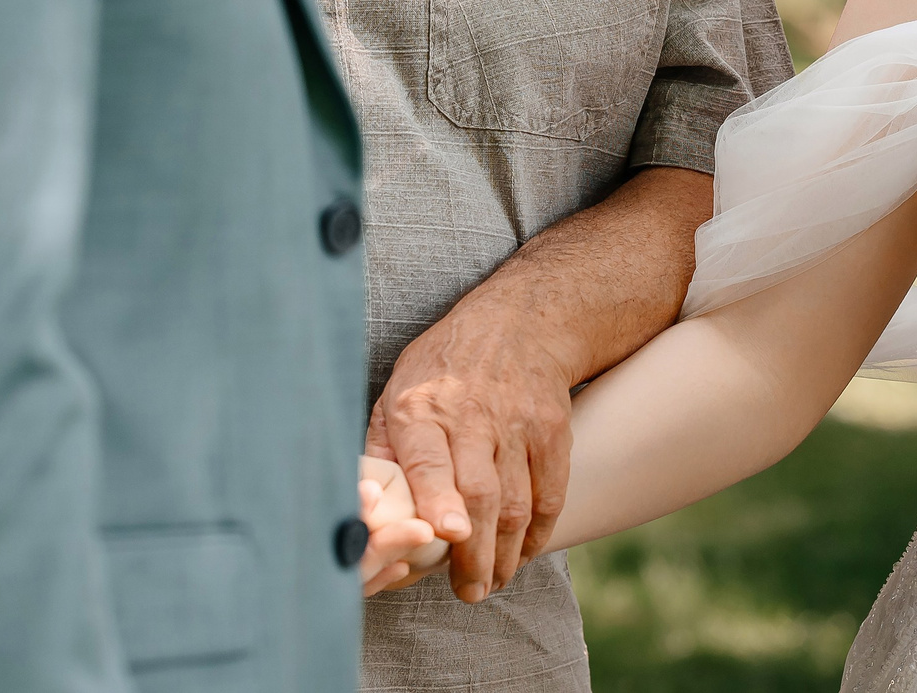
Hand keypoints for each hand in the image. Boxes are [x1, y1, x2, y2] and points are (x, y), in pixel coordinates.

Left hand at [368, 314, 577, 604]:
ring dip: (506, 554)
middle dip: (476, 553)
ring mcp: (517, 423)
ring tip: (491, 583)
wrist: (517, 323)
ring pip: (517, 503)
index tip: (446, 534)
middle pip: (480, 493)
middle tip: (469, 592)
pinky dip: (538, 534)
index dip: (439, 499)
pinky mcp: (552, 431)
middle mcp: (471, 414)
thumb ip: (380, 453)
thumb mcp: (396, 394)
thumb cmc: (442, 369)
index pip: (431, 460)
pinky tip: (522, 554)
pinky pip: (550, 494)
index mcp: (420, 407)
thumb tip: (364, 513)